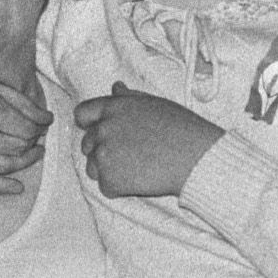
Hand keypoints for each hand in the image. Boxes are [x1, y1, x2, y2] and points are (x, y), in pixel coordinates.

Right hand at [0, 34, 49, 193]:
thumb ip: (20, 101)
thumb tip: (46, 118)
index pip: (30, 129)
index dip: (41, 127)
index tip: (43, 122)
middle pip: (21, 147)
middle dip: (34, 141)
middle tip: (37, 134)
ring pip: (7, 165)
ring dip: (26, 161)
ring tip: (33, 153)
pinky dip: (2, 187)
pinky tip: (18, 187)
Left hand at [77, 84, 226, 197]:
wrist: (195, 157)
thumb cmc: (182, 128)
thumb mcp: (155, 104)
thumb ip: (129, 98)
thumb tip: (115, 88)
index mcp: (113, 107)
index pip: (82, 113)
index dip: (90, 124)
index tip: (103, 133)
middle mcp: (103, 129)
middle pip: (87, 144)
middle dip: (103, 151)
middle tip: (132, 155)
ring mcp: (104, 155)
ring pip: (93, 168)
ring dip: (108, 171)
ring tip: (137, 168)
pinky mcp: (110, 179)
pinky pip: (105, 188)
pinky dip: (119, 189)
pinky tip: (140, 180)